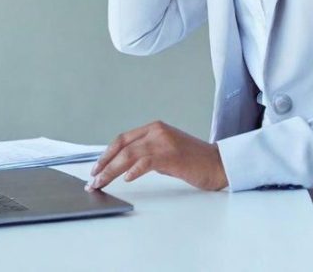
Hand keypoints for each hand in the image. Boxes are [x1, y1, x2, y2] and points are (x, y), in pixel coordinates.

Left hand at [86, 120, 227, 191]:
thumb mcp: (166, 151)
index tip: (96, 168)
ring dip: (111, 170)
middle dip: (104, 164)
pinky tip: (126, 179)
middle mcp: (156, 131)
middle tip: (93, 180)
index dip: (106, 154)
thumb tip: (125, 166)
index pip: (122, 139)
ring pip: (129, 154)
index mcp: (154, 128)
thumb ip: (147, 154)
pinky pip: (146, 161)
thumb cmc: (193, 161)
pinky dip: (134, 170)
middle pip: (122, 146)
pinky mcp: (171, 155)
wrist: (218, 164)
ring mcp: (164, 142)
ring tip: (102, 183)